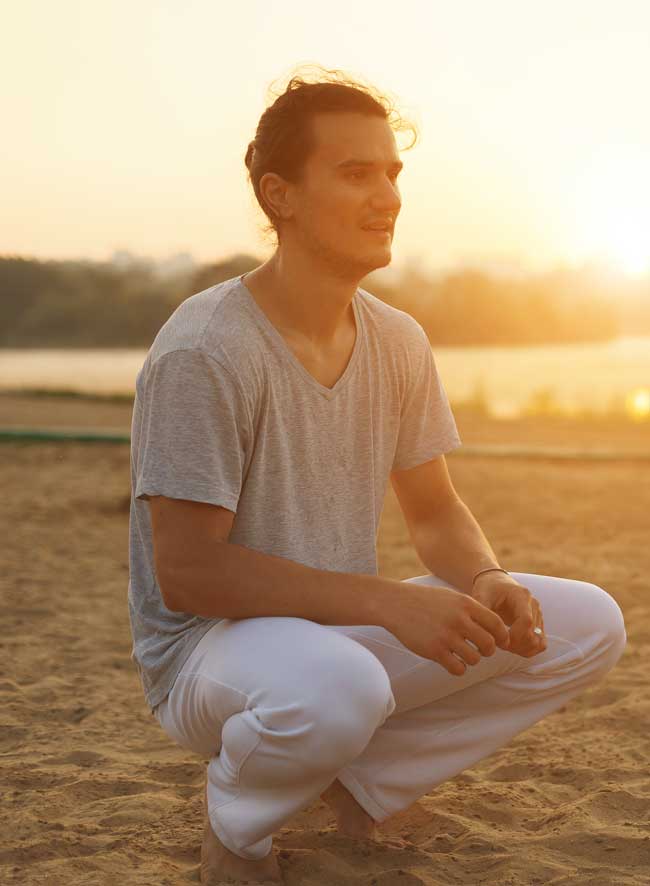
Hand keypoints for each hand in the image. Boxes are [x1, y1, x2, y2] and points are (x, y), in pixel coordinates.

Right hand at [385, 582, 511, 676]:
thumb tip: (495, 629)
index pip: (496, 624)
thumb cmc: (425, 601)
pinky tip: (452, 661)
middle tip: (480, 650)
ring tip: (462, 654)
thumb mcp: (452, 597)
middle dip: (488, 651)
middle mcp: (458, 620)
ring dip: (472, 660)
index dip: (503, 636)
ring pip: (475, 659)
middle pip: (489, 644)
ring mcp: (446, 636)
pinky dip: (459, 668)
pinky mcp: (434, 650)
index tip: (501, 643)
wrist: (395, 603)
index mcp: (465, 604)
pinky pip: (458, 669)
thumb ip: (472, 611)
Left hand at [471, 574, 546, 657]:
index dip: (514, 636)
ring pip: (538, 642)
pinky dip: (528, 650)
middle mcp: (534, 606)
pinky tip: (512, 647)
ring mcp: (538, 616)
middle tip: (497, 643)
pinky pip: (540, 644)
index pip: (527, 621)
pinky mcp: (538, 625)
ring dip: (521, 649)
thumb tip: (480, 630)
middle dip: (515, 645)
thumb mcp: (481, 595)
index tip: (499, 640)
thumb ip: (482, 611)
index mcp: (522, 596)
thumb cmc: (489, 588)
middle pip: (533, 635)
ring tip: (504, 645)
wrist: (496, 583)